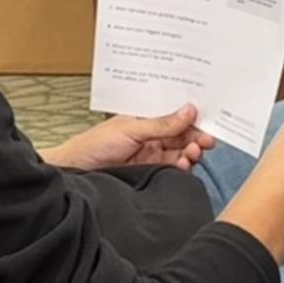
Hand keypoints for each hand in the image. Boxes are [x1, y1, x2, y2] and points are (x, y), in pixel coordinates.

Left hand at [44, 104, 215, 171]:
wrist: (75, 172)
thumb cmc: (94, 145)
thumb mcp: (130, 129)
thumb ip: (162, 123)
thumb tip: (189, 111)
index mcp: (146, 119)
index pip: (175, 116)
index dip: (193, 118)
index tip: (208, 121)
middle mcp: (151, 136)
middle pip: (182, 135)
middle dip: (197, 137)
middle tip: (207, 141)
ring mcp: (152, 155)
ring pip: (180, 152)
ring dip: (191, 152)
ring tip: (194, 152)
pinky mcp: (151, 172)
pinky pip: (174, 169)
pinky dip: (183, 167)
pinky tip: (184, 164)